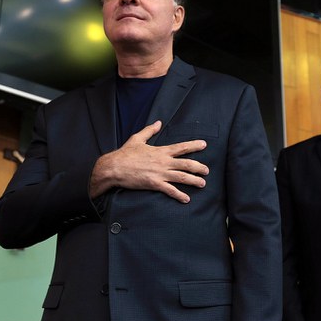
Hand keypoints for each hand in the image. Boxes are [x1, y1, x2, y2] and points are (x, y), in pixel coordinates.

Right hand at [90, 120, 208, 202]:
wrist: (114, 167)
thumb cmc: (125, 153)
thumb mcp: (137, 138)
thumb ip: (150, 130)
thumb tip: (159, 122)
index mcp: (161, 151)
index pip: (181, 147)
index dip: (194, 145)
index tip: (204, 145)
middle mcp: (163, 162)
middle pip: (186, 164)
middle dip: (199, 167)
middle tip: (207, 171)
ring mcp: (159, 174)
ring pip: (181, 177)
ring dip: (193, 181)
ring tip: (202, 183)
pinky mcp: (154, 184)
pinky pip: (170, 190)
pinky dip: (179, 195)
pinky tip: (186, 199)